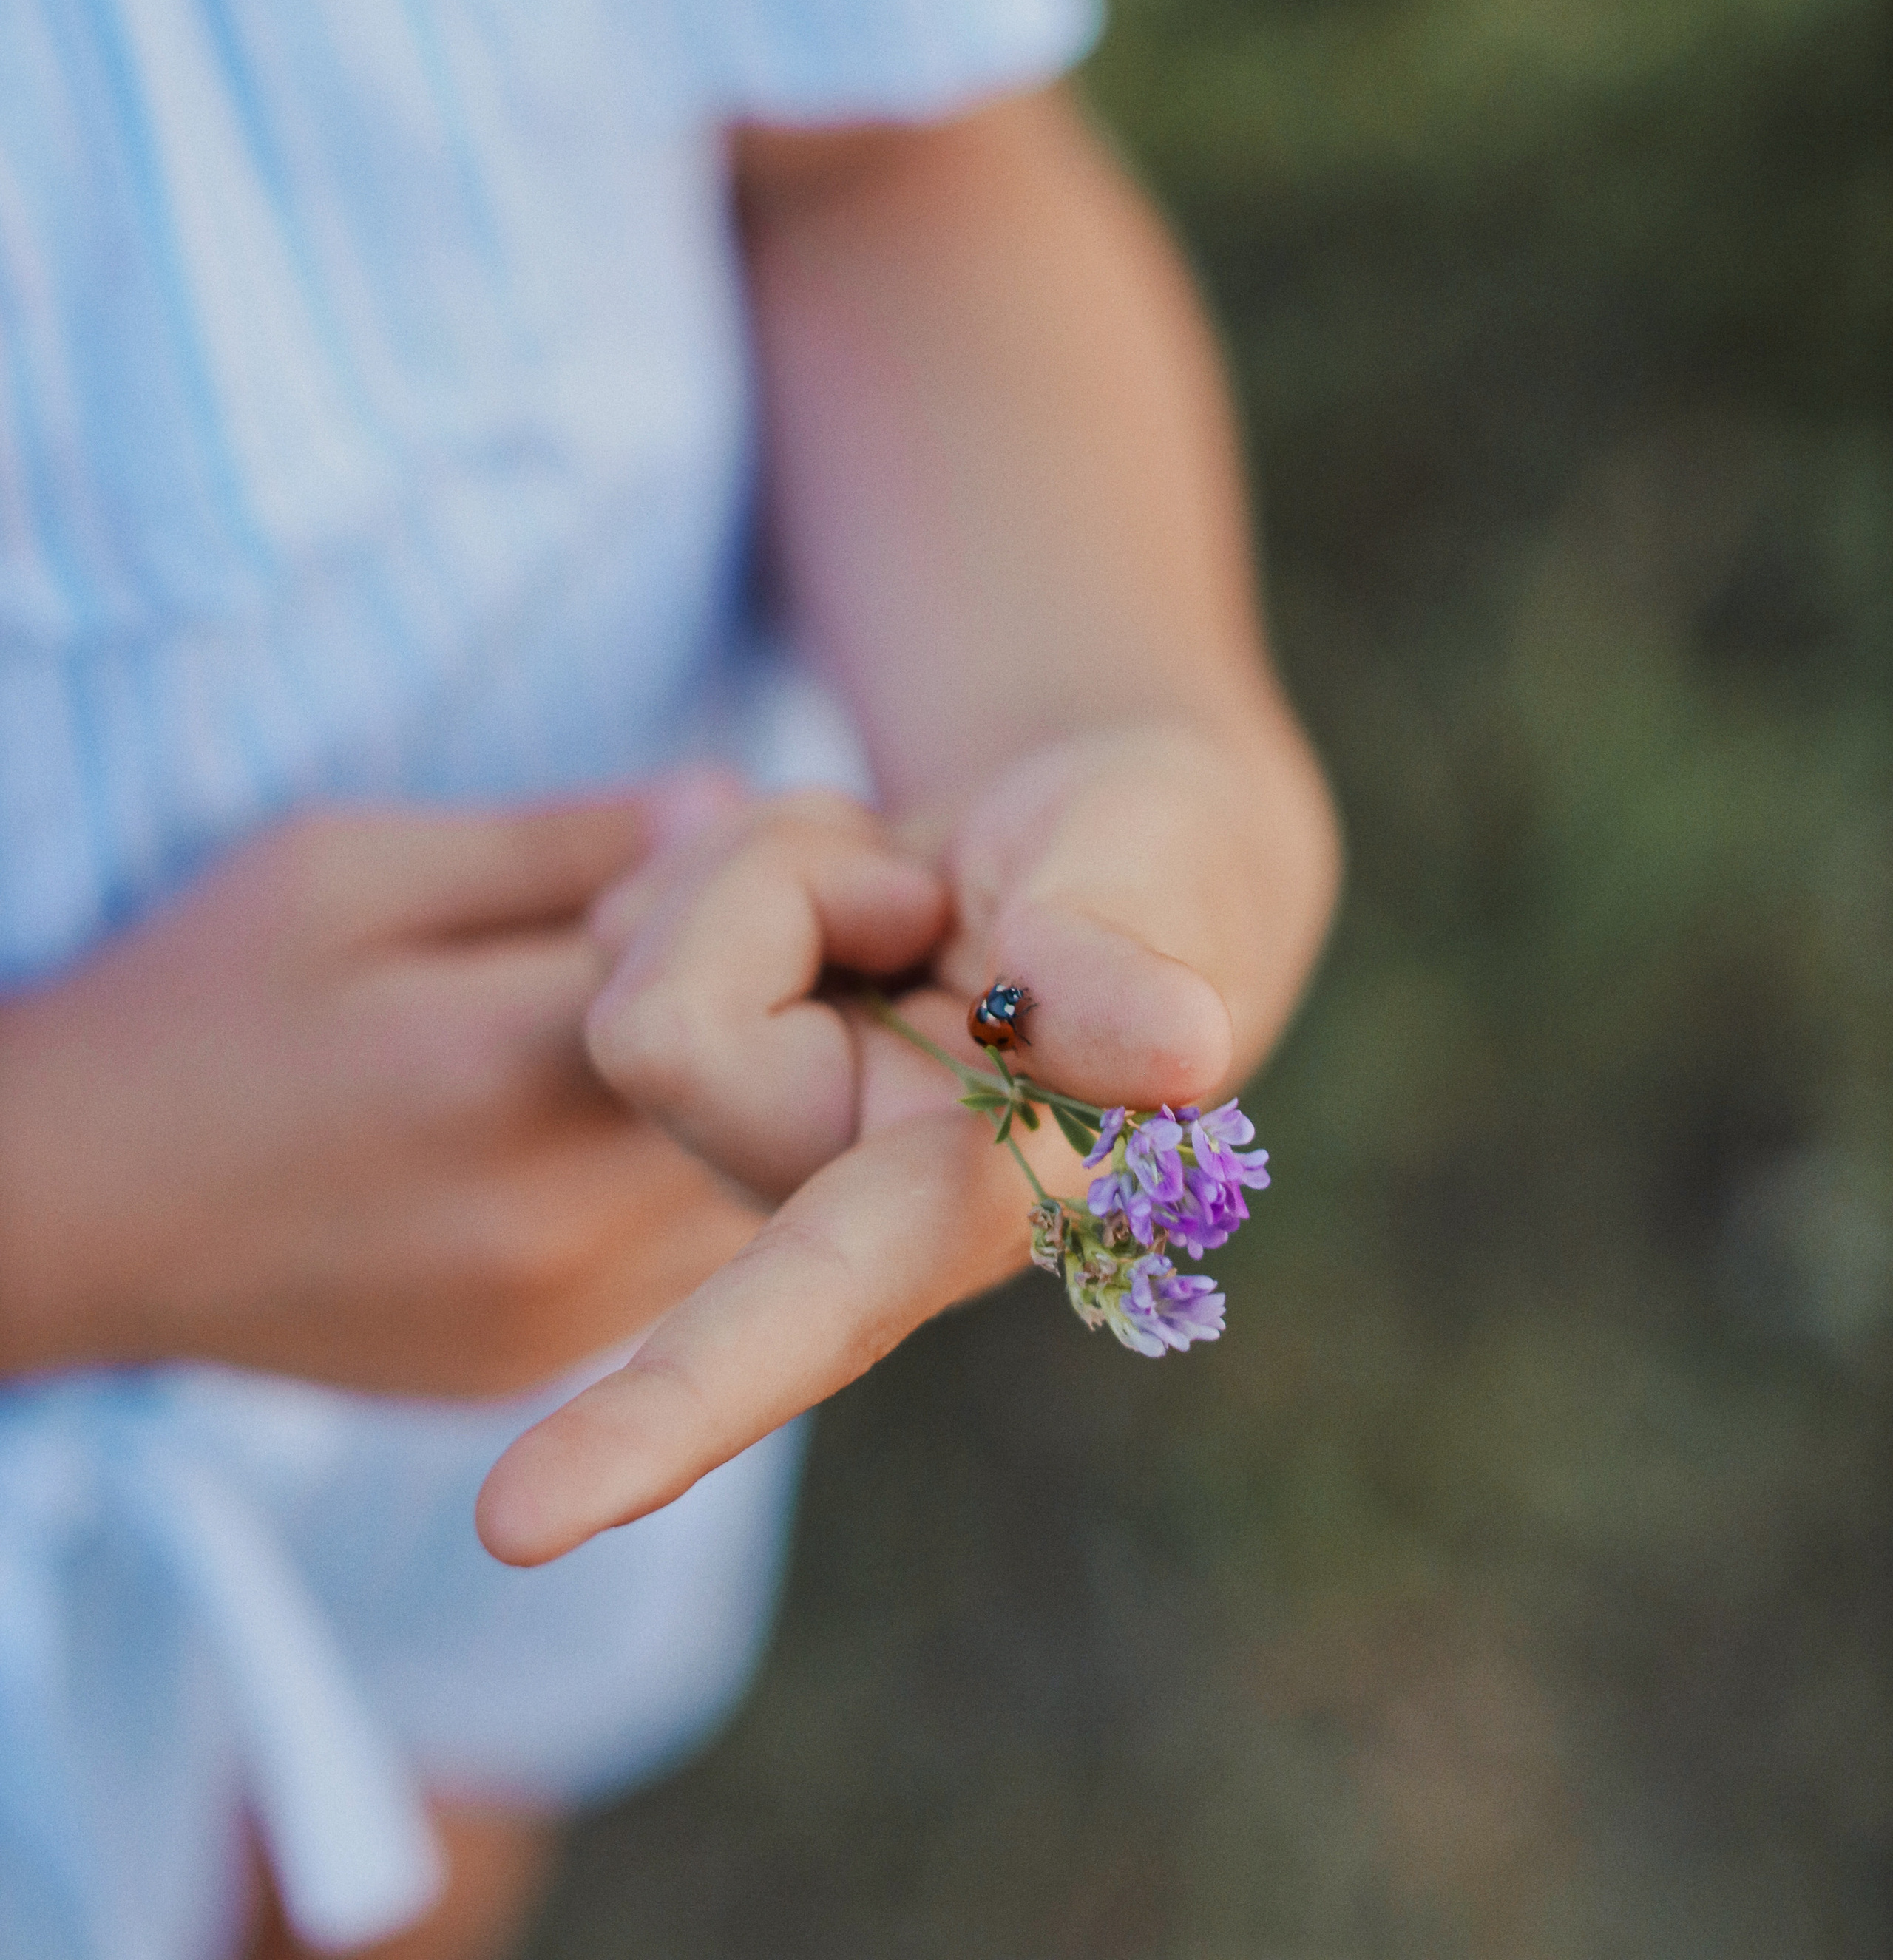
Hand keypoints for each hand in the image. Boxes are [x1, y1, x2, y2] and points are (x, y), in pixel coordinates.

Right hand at [0, 786, 768, 1397]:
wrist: (61, 1215)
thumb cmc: (198, 1003)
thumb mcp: (353, 866)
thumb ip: (560, 843)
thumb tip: (731, 801)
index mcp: (505, 1067)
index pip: (755, 963)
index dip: (784, 889)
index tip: (780, 842)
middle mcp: (552, 1219)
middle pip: (790, 1095)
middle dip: (808, 997)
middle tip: (788, 923)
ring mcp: (553, 1314)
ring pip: (769, 1196)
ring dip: (776, 1102)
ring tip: (729, 1014)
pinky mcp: (537, 1364)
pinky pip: (692, 1267)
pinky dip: (703, 1180)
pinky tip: (647, 1111)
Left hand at [477, 707, 1337, 1561]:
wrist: (1099, 836)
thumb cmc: (1151, 874)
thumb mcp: (1165, 887)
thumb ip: (1130, 966)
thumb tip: (1176, 1051)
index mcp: (959, 1208)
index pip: (801, 1315)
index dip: (662, 1417)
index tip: (513, 1525)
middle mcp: (827, 1204)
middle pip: (663, 1036)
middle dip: (786, 893)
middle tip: (927, 889)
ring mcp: (746, 1135)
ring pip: (635, 960)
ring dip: (770, 868)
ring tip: (900, 889)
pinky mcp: (693, 1060)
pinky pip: (627, 913)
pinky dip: (738, 858)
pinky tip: (846, 889)